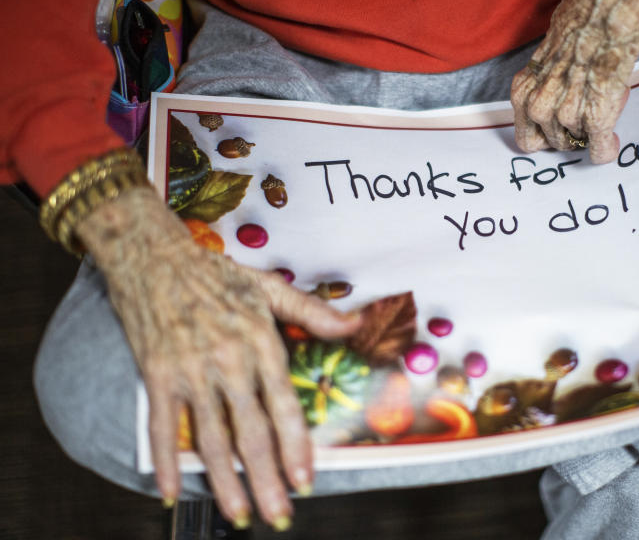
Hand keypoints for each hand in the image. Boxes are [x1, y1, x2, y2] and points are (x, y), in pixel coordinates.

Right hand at [76, 186, 361, 529]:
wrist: (152, 255)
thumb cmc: (213, 272)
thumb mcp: (268, 286)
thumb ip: (312, 311)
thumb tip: (356, 323)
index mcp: (259, 341)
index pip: (284, 405)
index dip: (296, 447)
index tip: (306, 479)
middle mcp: (227, 360)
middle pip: (251, 432)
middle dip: (268, 479)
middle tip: (280, 514)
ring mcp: (190, 370)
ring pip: (210, 438)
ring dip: (225, 482)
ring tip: (240, 514)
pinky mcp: (157, 374)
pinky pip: (162, 427)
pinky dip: (165, 462)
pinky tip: (171, 492)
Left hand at [511, 0, 638, 162]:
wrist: (612, 8)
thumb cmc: (583, 18)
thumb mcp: (549, 47)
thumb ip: (546, 75)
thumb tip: (556, 83)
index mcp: (524, 89)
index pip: (526, 135)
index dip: (545, 135)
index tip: (559, 129)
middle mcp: (539, 106)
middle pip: (552, 143)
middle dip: (570, 133)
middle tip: (587, 114)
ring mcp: (566, 114)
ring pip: (577, 143)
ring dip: (591, 131)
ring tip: (604, 104)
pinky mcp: (595, 117)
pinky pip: (599, 147)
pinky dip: (606, 147)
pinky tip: (611, 142)